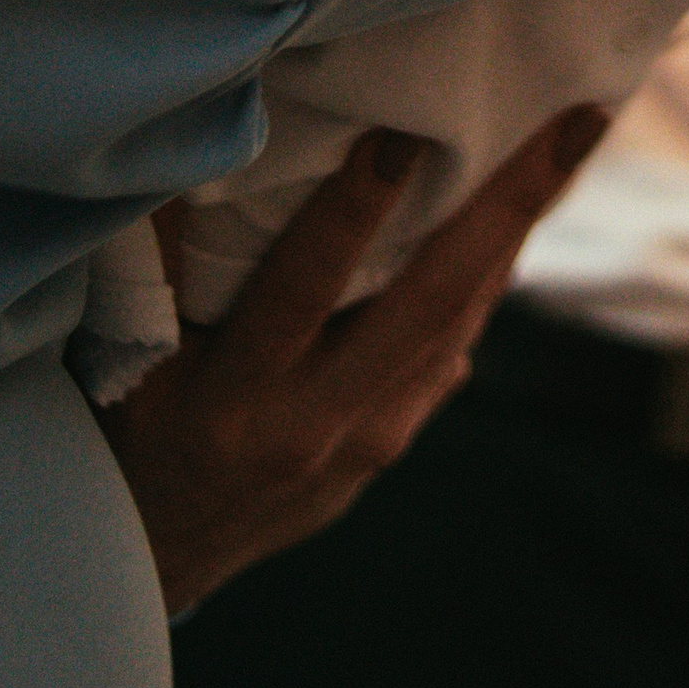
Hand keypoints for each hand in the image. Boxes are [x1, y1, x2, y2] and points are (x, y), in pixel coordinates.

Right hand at [101, 107, 604, 616]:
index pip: (302, 292)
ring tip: (566, 143)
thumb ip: (159, 258)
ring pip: (454, 328)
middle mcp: (310, 425)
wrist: (146, 563)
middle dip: (505, 207)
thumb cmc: (120, 429)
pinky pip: (446, 357)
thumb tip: (199, 142)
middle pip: (427, 305)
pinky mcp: (381, 450)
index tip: (401, 133)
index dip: (351, 216)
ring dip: (512, 235)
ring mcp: (358, 446)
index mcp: (232, 397)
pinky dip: (479, 288)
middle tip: (570, 124)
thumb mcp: (118, 356)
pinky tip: (513, 226)